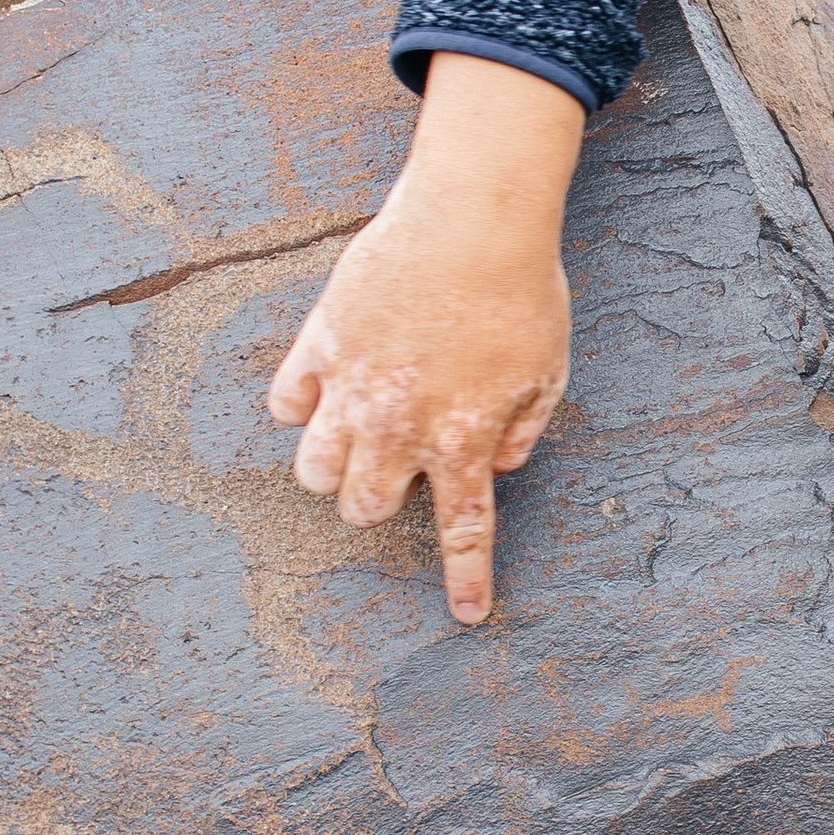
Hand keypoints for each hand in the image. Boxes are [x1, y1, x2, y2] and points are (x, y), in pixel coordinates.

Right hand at [268, 52, 584, 622]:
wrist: (474, 217)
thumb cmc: (521, 291)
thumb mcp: (546, 373)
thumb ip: (521, 432)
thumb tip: (496, 470)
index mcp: (462, 438)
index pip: (463, 530)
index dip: (465, 579)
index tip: (467, 617)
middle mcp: (400, 426)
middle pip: (364, 506)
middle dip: (378, 501)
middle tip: (395, 469)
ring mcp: (352, 387)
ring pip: (313, 468)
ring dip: (332, 468)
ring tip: (352, 441)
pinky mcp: (320, 343)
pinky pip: (286, 402)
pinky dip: (301, 406)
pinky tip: (323, 391)